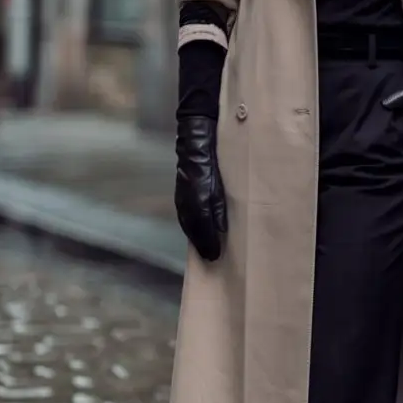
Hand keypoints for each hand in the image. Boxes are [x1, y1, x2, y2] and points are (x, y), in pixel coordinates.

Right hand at [174, 114, 226, 260]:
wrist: (195, 143)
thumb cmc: (210, 164)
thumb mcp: (218, 187)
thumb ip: (219, 209)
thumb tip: (221, 231)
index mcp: (197, 204)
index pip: (201, 232)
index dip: (208, 246)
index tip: (215, 258)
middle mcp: (186, 206)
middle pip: (194, 232)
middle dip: (202, 246)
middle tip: (211, 258)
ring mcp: (181, 201)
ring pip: (189, 226)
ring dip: (197, 238)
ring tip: (206, 250)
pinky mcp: (182, 196)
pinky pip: (186, 218)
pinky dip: (193, 228)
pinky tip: (199, 232)